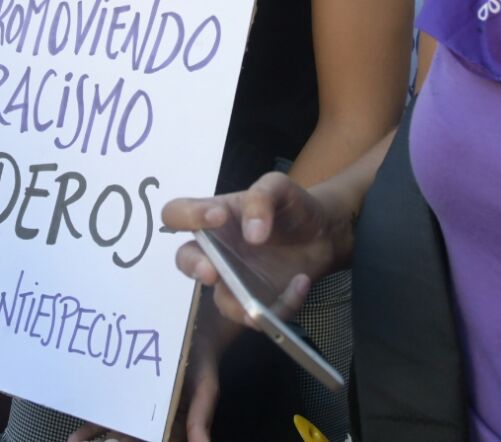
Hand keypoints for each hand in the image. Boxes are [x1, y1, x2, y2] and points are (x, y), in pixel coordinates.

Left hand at [68, 303, 226, 441]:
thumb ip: (200, 419)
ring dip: (97, 439)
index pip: (158, 440)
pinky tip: (76, 438)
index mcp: (174, 424)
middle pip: (134, 440)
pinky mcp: (122, 396)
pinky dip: (91, 429)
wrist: (192, 328)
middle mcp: (153, 421)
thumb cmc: (201, 361)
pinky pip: (106, 416)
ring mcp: (136, 409)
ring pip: (117, 432)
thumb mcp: (206, 390)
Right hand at [164, 172, 337, 330]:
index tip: (217, 217)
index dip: (186, 216)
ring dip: (236, 304)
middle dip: (194, 267)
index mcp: (214, 216)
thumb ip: (261, 198)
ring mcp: (236, 279)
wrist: (323, 233)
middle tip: (212, 272)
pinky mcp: (260, 301)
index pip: (177, 214)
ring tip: (257, 305)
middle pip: (185, 260)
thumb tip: (252, 234)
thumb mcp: (278, 186)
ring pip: (221, 300)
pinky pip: (262, 313)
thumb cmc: (291, 207)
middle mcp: (217, 250)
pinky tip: (300, 283)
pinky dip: (283, 303)